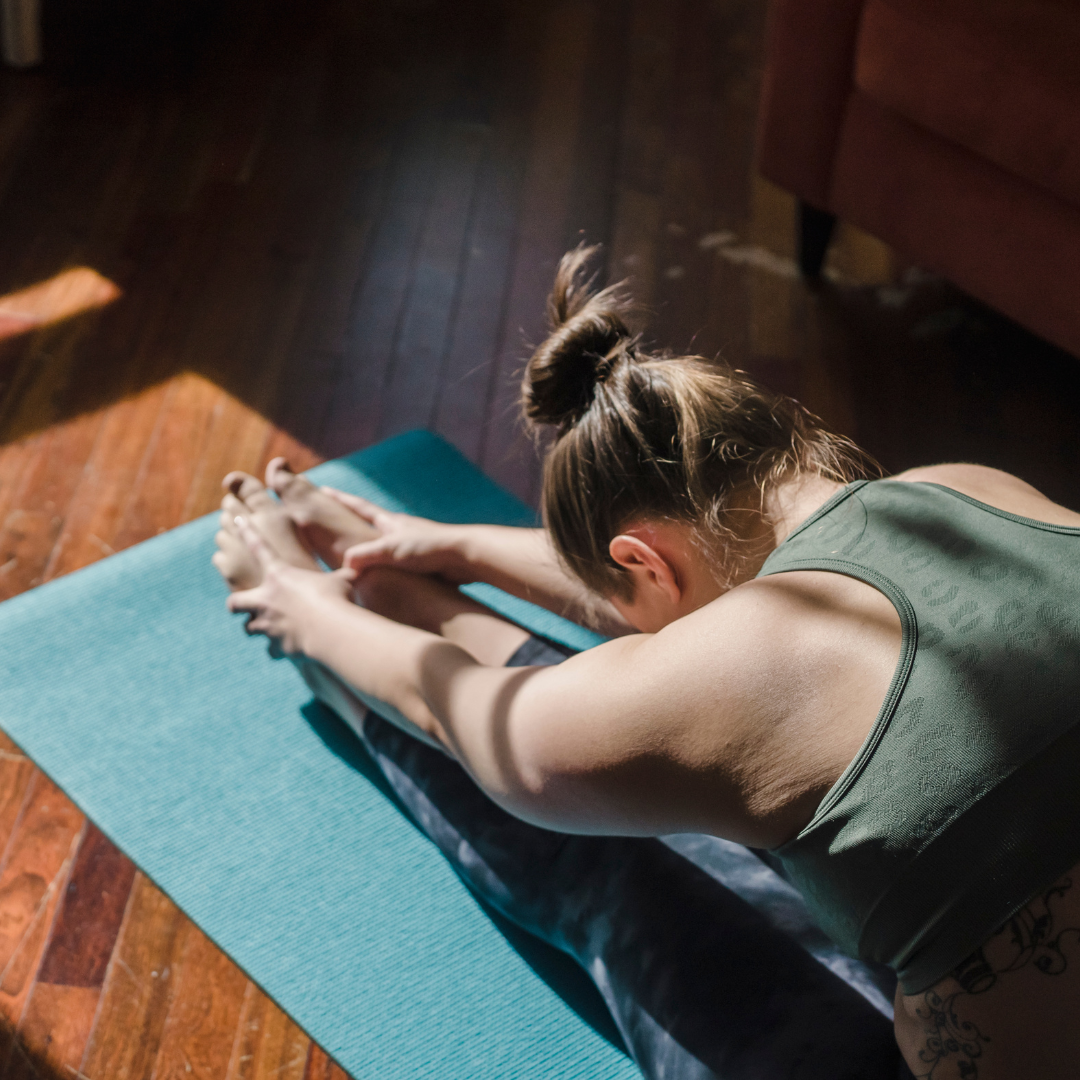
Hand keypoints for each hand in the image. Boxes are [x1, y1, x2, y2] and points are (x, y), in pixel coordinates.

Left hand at [226, 517, 355, 654]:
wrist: (330, 630)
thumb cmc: (337, 598)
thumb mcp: (344, 580)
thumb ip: (343, 576)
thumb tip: (359, 569)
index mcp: (280, 575)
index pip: (259, 547)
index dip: (247, 531)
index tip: (237, 520)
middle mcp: (266, 600)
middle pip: (235, 602)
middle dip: (237, 604)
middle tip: (242, 605)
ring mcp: (268, 625)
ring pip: (249, 629)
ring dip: (258, 629)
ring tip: (270, 629)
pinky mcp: (276, 646)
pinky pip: (272, 650)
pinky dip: (279, 650)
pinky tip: (289, 650)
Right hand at [320, 489, 467, 580]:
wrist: (465, 557)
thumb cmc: (430, 549)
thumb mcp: (391, 550)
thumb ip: (365, 556)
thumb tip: (345, 565)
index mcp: (390, 523)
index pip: (358, 507)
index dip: (339, 499)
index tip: (322, 489)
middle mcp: (399, 531)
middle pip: (368, 523)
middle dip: (350, 520)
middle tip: (331, 517)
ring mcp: (410, 546)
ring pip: (381, 546)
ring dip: (366, 546)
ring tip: (353, 551)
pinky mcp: (420, 563)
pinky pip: (394, 564)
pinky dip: (382, 567)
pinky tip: (380, 577)